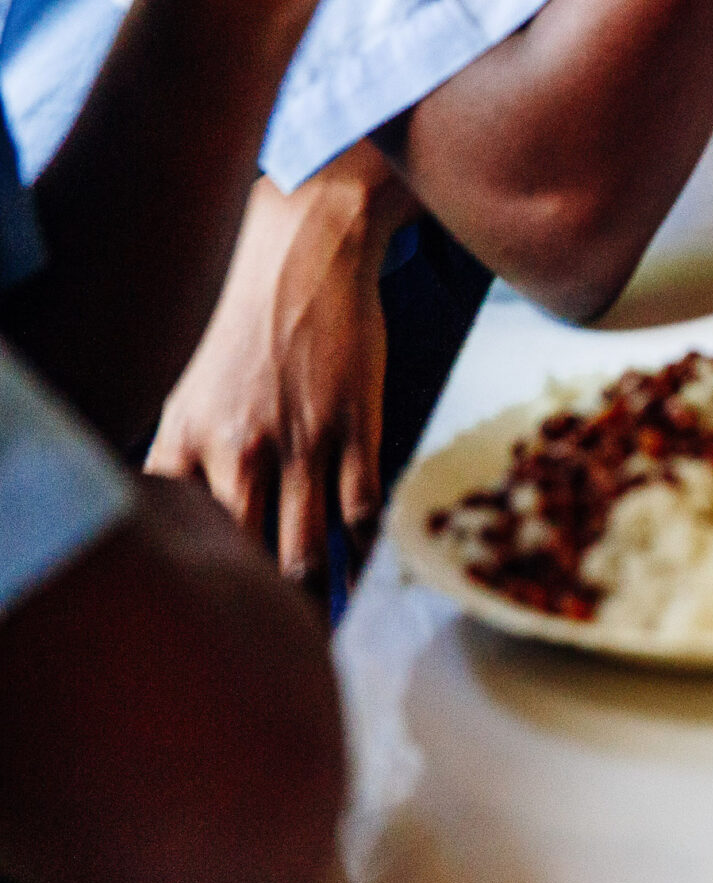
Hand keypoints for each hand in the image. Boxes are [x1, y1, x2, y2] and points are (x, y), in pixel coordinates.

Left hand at [147, 143, 412, 587]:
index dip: (200, 578)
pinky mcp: (357, 426)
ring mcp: (303, 440)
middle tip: (271, 635)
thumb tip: (183, 508)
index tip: (215, 609)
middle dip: (256, 601)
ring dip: (313, 589)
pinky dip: (359, 545)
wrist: (306, 248)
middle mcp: (241, 447)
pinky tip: (360, 563)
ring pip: (303, 543)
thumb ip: (187, 448)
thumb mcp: (190, 381)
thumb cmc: (243, 310)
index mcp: (188, 437)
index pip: (183, 536)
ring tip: (320, 619)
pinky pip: (358, 508)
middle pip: (243, 554)